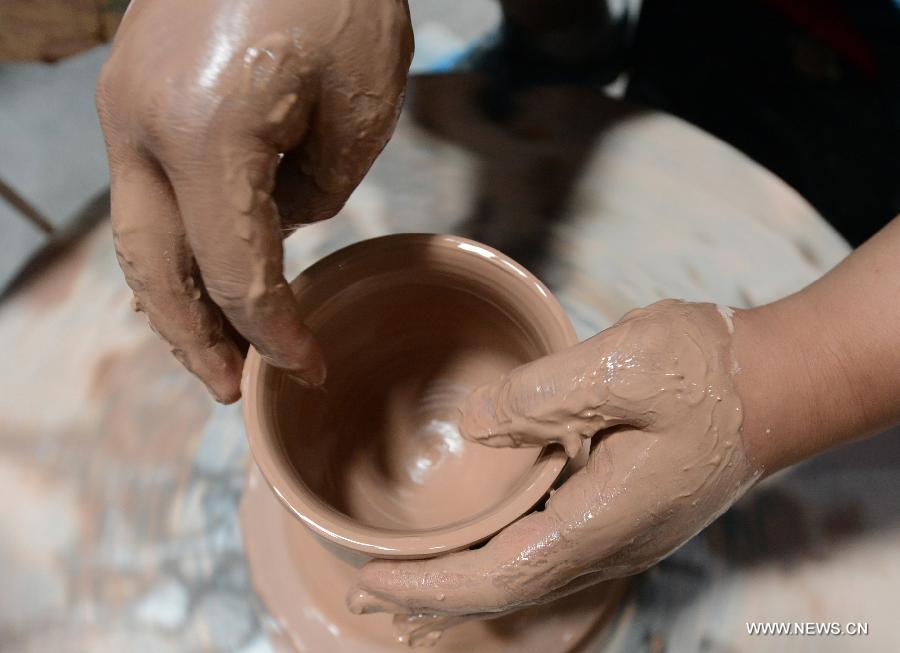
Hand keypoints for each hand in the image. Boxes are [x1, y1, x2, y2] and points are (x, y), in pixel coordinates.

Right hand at [97, 0, 412, 401]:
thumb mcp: (357, 110)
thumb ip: (315, 192)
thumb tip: (279, 224)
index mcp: (205, 135)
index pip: (236, 272)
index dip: (272, 333)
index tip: (306, 367)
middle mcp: (141, 127)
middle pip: (154, 270)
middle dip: (193, 338)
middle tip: (229, 388)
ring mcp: (125, 104)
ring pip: (139, 233)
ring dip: (174, 296)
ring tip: (213, 344)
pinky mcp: (133, 89)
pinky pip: (147, 190)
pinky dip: (174, 241)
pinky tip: (203, 267)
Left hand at [348, 300, 761, 642]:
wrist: (776, 382)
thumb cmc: (709, 371)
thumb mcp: (623, 363)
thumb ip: (541, 395)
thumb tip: (477, 421)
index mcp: (603, 518)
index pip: (500, 576)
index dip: (432, 586)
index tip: (374, 578)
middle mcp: (611, 543)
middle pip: (508, 591)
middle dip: (435, 596)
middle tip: (370, 588)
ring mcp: (622, 535)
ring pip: (528, 578)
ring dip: (465, 582)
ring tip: (412, 580)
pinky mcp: (627, 514)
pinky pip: (550, 554)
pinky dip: (501, 559)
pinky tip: (484, 543)